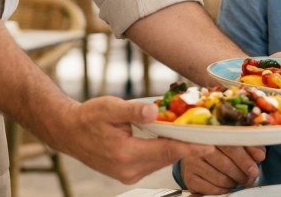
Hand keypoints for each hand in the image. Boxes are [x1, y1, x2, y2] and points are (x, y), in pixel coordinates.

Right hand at [46, 96, 213, 184]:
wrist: (69, 132)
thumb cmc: (88, 117)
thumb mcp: (110, 107)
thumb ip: (133, 109)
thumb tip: (154, 110)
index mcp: (125, 154)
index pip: (166, 150)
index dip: (190, 147)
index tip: (209, 145)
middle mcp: (128, 169)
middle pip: (168, 157)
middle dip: (189, 147)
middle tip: (210, 136)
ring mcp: (128, 174)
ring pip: (162, 160)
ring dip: (178, 148)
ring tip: (196, 135)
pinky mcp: (128, 173)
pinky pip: (154, 162)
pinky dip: (166, 150)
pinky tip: (174, 139)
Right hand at [180, 145, 266, 193]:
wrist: (197, 152)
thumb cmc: (222, 146)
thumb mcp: (238, 141)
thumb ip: (251, 146)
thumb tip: (260, 156)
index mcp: (213, 134)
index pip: (230, 147)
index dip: (244, 160)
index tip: (254, 170)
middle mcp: (199, 147)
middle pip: (225, 165)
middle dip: (241, 174)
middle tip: (249, 178)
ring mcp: (192, 163)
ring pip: (220, 179)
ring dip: (233, 183)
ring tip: (238, 180)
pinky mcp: (189, 177)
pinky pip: (211, 189)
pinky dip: (223, 190)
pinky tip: (227, 185)